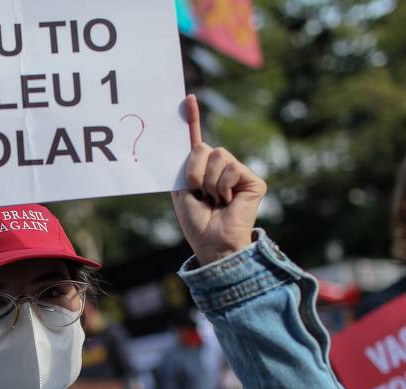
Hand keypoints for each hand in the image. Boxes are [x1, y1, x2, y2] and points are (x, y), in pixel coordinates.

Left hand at [172, 95, 266, 265]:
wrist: (211, 242)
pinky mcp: (254, 180)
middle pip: (203, 148)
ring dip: (208, 181)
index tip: (188, 98)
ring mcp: (238, 172)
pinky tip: (228, 201)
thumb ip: (183, 166)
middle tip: (200, 193)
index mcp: (201, 169)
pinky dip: (224, 186)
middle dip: (194, 172)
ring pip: (217, 156)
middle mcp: (221, 167)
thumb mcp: (182, 190)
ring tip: (214, 199)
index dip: (192, 119)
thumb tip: (189, 143)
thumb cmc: (196, 221)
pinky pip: (231, 169)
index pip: (196, 140)